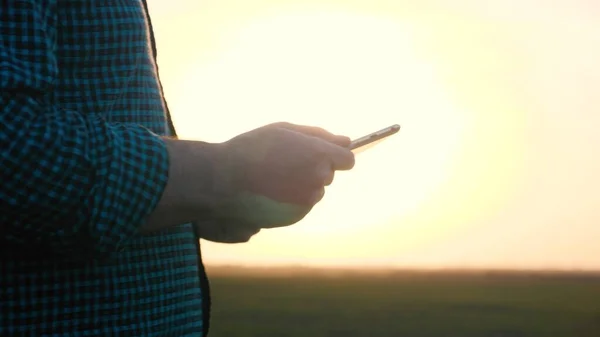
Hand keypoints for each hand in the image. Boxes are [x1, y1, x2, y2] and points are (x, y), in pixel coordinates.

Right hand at [196, 122, 354, 242]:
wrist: (224, 181)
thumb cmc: (253, 149)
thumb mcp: (284, 130)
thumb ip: (319, 135)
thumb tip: (347, 141)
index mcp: (319, 155)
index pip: (347, 159)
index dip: (334, 155)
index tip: (321, 153)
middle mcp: (318, 180)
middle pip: (327, 174)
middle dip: (312, 168)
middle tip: (284, 162)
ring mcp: (308, 200)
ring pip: (313, 190)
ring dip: (300, 185)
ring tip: (272, 177)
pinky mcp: (296, 216)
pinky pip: (300, 205)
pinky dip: (290, 199)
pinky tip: (270, 192)